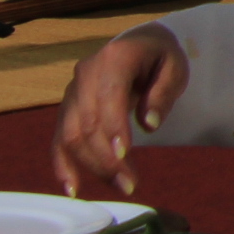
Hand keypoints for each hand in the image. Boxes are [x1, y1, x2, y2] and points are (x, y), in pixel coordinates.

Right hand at [53, 26, 187, 199]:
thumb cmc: (160, 57)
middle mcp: (86, 73)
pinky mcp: (67, 109)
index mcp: (115, 57)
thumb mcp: (175, 67)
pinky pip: (58, 140)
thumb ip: (163, 93)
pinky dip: (63, 165)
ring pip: (71, 135)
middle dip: (107, 156)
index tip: (125, 155)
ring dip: (92, 165)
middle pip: (88, 122)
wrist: (138, 44)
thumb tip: (149, 124)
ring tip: (121, 185)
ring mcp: (72, 92)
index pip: (109, 96)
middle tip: (131, 183)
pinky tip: (74, 189)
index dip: (114, 127)